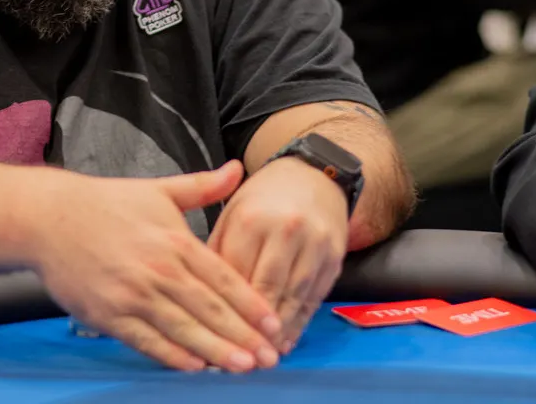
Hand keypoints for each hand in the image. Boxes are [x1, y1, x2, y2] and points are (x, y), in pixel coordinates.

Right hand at [31, 161, 280, 372]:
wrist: (49, 218)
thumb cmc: (105, 204)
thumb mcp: (159, 189)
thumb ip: (203, 187)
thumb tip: (238, 168)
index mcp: (175, 240)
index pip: (223, 278)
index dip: (251, 305)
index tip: (273, 324)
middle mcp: (158, 269)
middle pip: (209, 308)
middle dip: (243, 336)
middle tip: (269, 357)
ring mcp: (132, 294)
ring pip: (183, 328)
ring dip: (215, 350)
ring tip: (243, 367)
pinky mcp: (108, 314)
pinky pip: (146, 340)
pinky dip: (172, 355)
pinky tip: (194, 367)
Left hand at [207, 156, 346, 354]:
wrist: (313, 177)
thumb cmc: (261, 200)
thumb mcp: (231, 214)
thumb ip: (217, 252)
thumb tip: (201, 298)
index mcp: (250, 219)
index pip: (233, 274)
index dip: (221, 308)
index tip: (207, 335)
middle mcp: (285, 231)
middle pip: (266, 290)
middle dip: (250, 328)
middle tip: (233, 359)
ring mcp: (314, 245)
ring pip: (293, 298)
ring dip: (276, 333)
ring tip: (259, 358)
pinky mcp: (334, 258)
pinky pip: (314, 298)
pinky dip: (299, 323)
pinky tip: (284, 342)